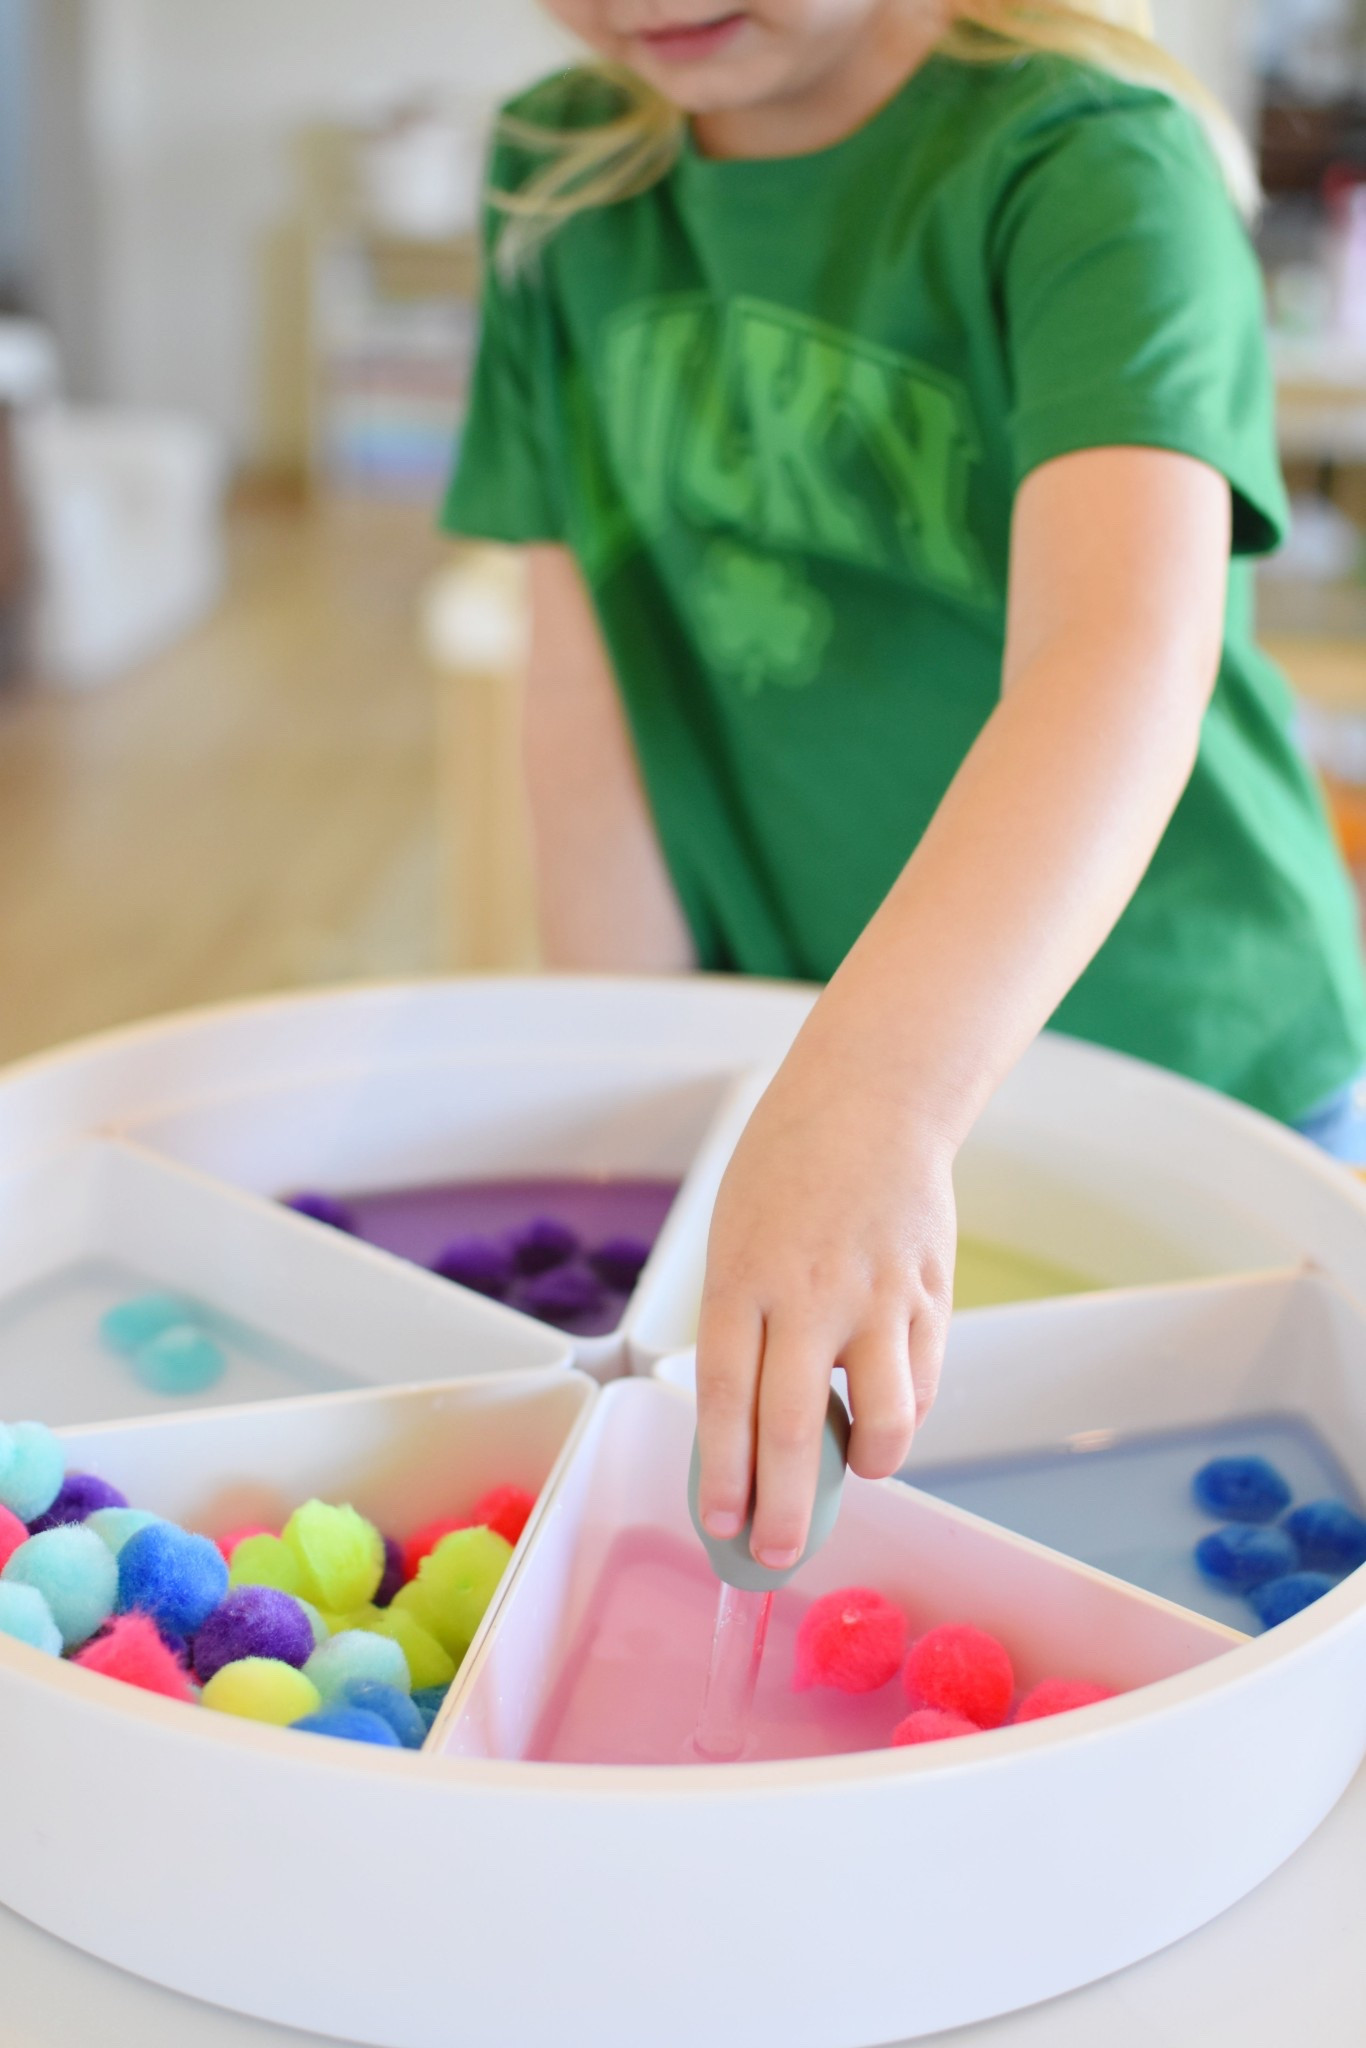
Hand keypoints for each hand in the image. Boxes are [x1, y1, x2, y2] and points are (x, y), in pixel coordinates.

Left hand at [694, 1017, 956, 1570]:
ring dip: (871, 1465)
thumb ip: (744, 1328)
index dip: (723, 1472)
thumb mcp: (736, 1240)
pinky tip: (887, 1413)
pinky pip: (921, 1380)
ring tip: (858, 1473)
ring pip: (884, 1417)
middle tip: (777, 1554)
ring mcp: (879, 1295)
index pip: (726, 1399)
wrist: (872, 1100)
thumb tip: (753, 1429)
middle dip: (785, 1507)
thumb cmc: (786, 1173)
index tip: (720, 1522)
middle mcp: (811, 1295)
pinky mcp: (930, 1294)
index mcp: (744, 1280)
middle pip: (796, 1428)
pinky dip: (906, 1413)